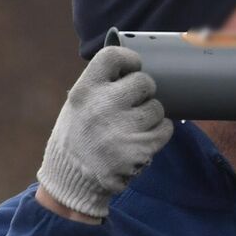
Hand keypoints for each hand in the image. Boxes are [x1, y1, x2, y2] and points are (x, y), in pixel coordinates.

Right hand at [35, 47, 173, 220]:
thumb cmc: (79, 136)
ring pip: (157, 108)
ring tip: (132, 127)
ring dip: (151, 116)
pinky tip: (140, 139)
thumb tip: (135, 68)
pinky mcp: (138, 149)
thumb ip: (101, 86)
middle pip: (145, 82)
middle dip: (145, 92)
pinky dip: (159, 133)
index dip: (129, 59)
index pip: (113, 56)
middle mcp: (102, 107)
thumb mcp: (78, 105)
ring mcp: (121, 129)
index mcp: (84, 91)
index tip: (133, 67)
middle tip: (134, 103)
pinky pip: (165, 129)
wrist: (70, 178)